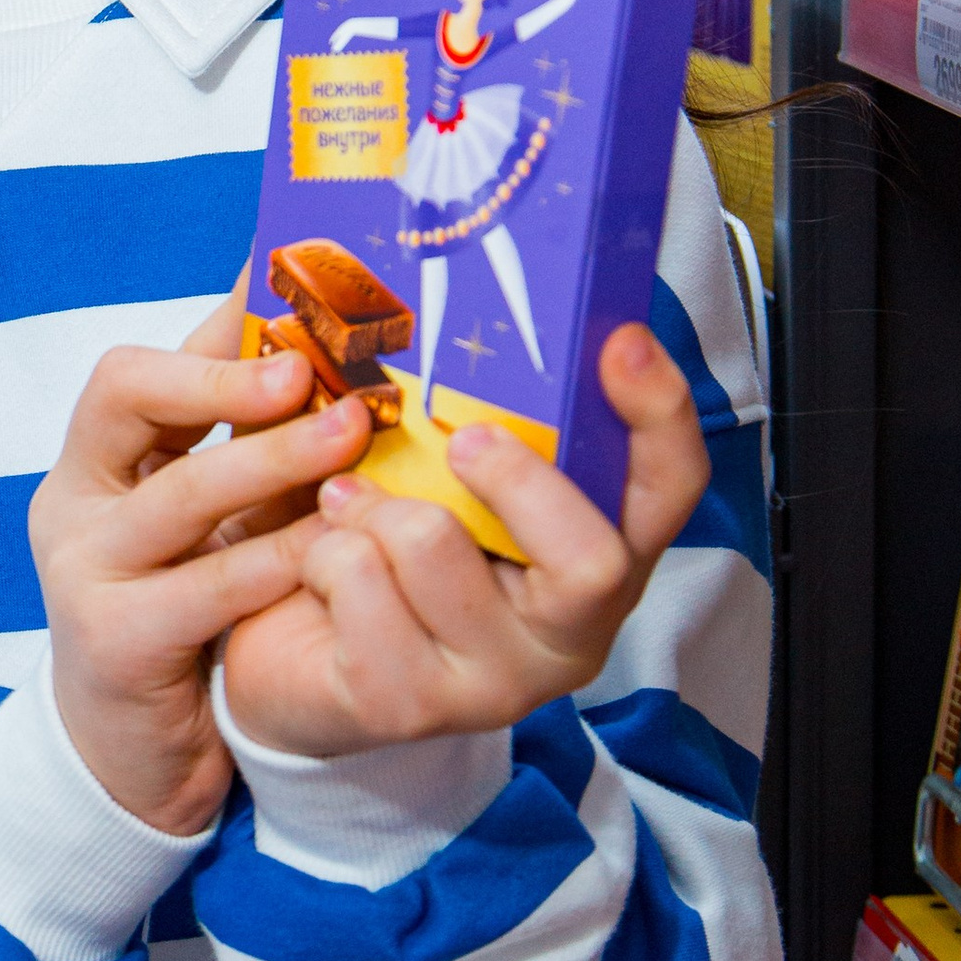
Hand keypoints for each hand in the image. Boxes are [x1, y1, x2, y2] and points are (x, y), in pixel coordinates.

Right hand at [30, 292, 376, 836]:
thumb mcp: (201, 514)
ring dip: (268, 458)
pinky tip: (334, 540)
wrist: (133, 752)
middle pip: (124, 396)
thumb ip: (235, 433)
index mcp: (95, 459)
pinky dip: (274, 558)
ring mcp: (84, 570)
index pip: (136, 364)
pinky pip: (204, 588)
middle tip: (312, 366)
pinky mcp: (113, 640)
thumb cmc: (180, 612)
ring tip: (351, 435)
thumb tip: (298, 323)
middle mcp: (74, 501)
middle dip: (224, 374)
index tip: (284, 284)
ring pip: (176, 495)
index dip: (213, 327)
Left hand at [216, 320, 709, 762]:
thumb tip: (429, 256)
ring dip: (374, 505)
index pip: (670, 489)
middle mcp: (566, 631)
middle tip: (458, 435)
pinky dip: (323, 549)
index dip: (659, 413)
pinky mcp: (406, 704)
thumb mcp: (428, 472)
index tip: (619, 338)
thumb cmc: (376, 545)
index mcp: (593, 558)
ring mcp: (492, 679)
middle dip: (515, 478)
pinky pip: (360, 581)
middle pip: (592, 559)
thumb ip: (462, 400)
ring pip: (439, 547)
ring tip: (345, 501)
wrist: (289, 663)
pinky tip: (317, 558)